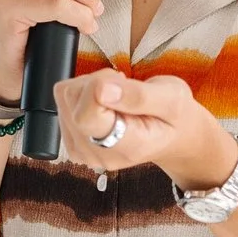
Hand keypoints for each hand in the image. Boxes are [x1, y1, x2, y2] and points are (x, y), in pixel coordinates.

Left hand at [54, 69, 237, 190]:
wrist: (172, 136)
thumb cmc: (175, 117)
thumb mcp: (172, 98)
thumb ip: (138, 96)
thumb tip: (102, 90)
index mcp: (126, 147)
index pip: (87, 117)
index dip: (98, 87)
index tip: (123, 82)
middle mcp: (98, 154)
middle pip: (72, 99)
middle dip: (97, 81)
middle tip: (124, 87)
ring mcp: (82, 150)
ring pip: (65, 95)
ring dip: (90, 85)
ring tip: (117, 95)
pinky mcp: (71, 140)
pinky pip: (62, 99)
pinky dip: (83, 92)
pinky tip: (105, 102)